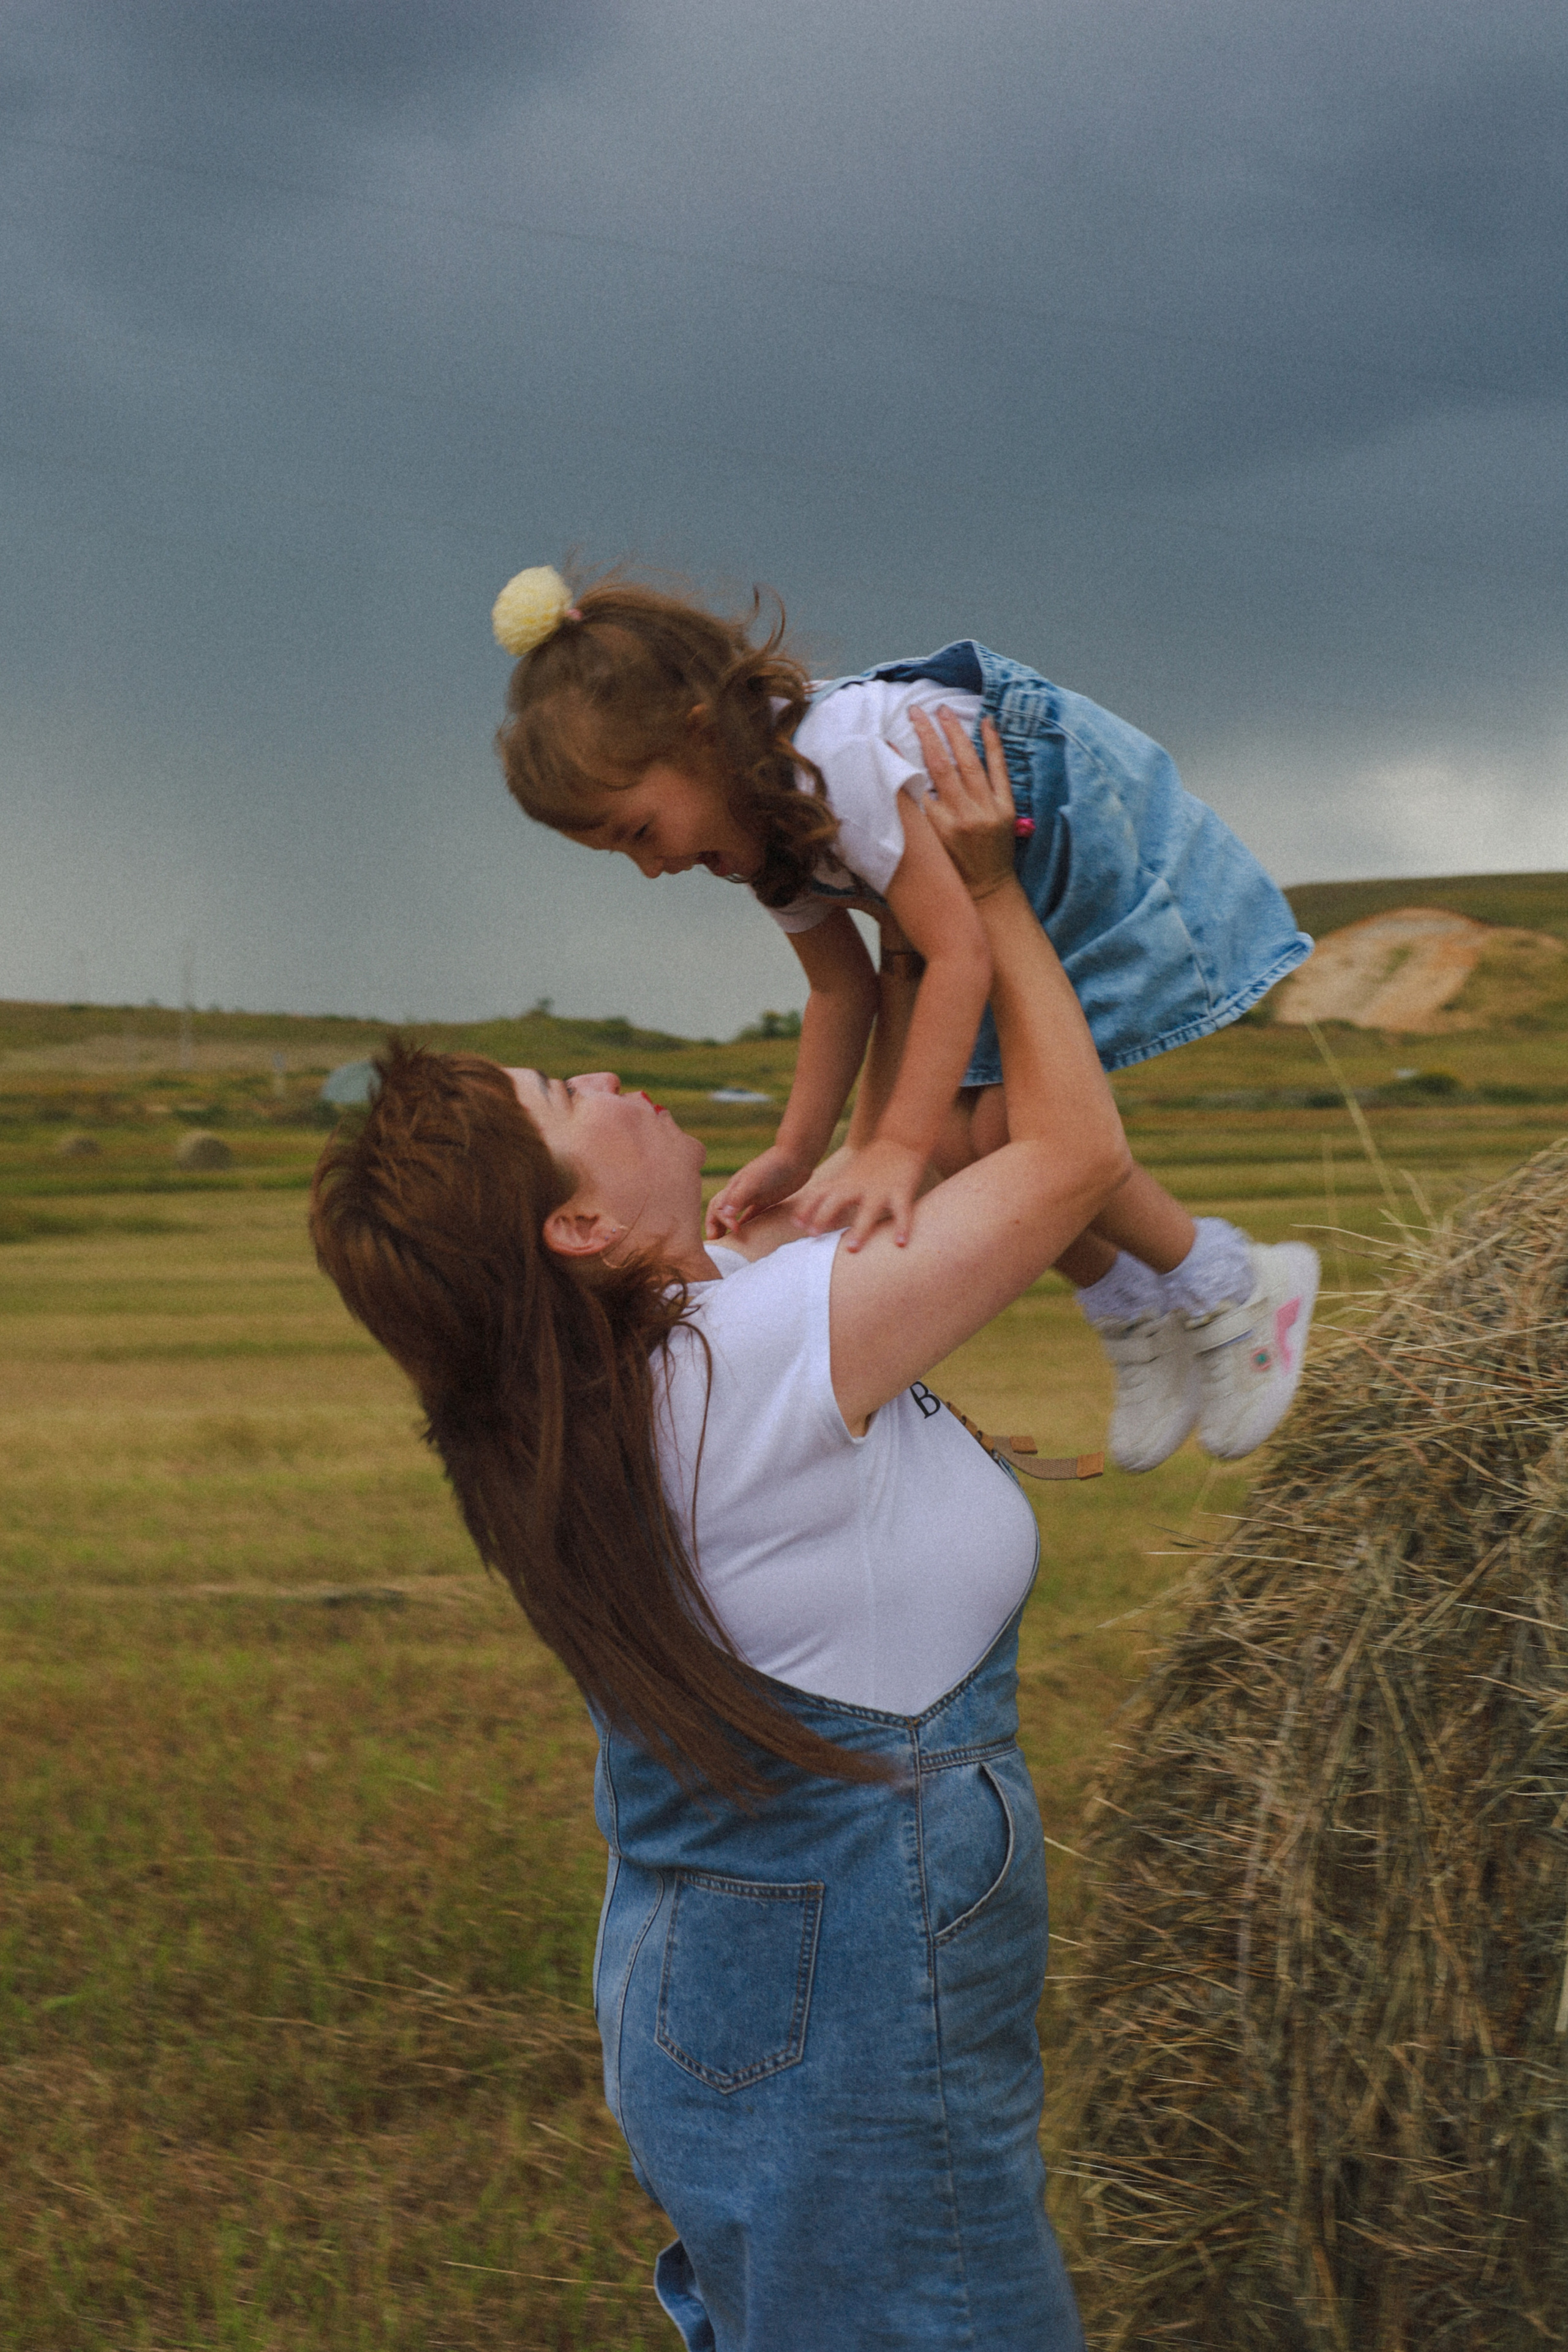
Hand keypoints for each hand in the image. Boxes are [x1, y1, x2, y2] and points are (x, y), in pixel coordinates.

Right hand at [705, 1143, 816, 1238]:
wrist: (796, 1157)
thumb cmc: (773, 1166)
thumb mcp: (753, 1180)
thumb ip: (739, 1196)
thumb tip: (725, 1214)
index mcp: (733, 1188)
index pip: (717, 1208)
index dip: (720, 1221)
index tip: (735, 1230)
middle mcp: (740, 1193)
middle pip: (721, 1213)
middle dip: (715, 1227)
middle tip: (716, 1245)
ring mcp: (753, 1197)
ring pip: (735, 1216)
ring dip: (729, 1229)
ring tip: (727, 1245)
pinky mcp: (765, 1200)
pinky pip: (752, 1216)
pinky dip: (747, 1226)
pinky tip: (747, 1236)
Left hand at [791, 1139, 925, 1250]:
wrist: (902, 1140)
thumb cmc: (873, 1164)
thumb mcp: (849, 1178)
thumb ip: (836, 1198)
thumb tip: (826, 1222)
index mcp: (844, 1182)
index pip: (818, 1193)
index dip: (806, 1208)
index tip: (797, 1225)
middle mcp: (858, 1186)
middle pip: (836, 1200)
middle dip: (823, 1216)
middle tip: (814, 1236)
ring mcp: (880, 1189)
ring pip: (868, 1210)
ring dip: (859, 1229)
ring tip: (852, 1250)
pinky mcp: (901, 1190)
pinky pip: (902, 1211)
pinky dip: (902, 1227)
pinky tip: (900, 1244)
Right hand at [908, 708, 1017, 900]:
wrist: (988, 889)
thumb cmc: (951, 870)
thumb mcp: (927, 847)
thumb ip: (915, 818)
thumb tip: (898, 784)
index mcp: (937, 827)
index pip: (915, 784)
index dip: (901, 759)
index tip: (888, 738)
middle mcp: (962, 815)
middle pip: (940, 766)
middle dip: (927, 734)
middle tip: (916, 710)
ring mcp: (987, 810)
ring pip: (969, 762)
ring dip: (955, 733)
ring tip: (944, 710)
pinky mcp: (1006, 807)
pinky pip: (999, 770)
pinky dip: (993, 745)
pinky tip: (986, 723)